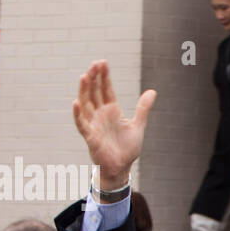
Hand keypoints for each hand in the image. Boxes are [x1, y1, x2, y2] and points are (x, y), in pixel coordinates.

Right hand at [71, 61, 156, 186]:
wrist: (122, 168)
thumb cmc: (127, 148)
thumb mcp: (138, 125)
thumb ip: (142, 108)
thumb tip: (152, 91)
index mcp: (112, 110)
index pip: (106, 89)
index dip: (104, 76)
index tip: (103, 62)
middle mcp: (100, 114)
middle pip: (95, 92)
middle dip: (94, 78)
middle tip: (94, 64)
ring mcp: (94, 124)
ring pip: (86, 104)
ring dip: (84, 91)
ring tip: (84, 76)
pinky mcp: (90, 136)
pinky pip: (81, 123)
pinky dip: (78, 113)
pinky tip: (76, 102)